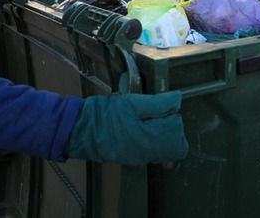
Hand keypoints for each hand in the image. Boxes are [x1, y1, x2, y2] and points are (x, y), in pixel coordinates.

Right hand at [65, 91, 187, 164]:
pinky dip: (152, 139)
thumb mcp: (132, 103)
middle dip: (171, 130)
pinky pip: (151, 151)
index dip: (175, 123)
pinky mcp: (131, 157)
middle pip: (174, 149)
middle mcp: (147, 155)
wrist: (79, 130)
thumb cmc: (105, 115)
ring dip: (162, 133)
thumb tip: (178, 100)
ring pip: (164, 150)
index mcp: (150, 142)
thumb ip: (157, 103)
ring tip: (147, 116)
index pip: (179, 143)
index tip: (164, 108)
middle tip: (158, 112)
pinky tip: (141, 125)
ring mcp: (139, 158)